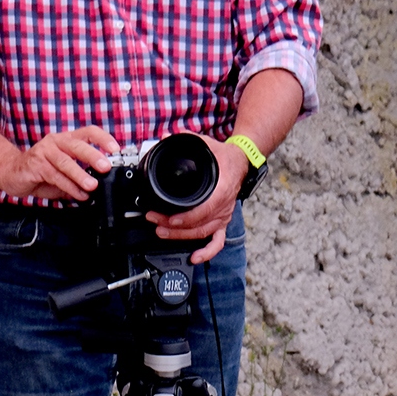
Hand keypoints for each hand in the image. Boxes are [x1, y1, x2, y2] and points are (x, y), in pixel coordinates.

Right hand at [4, 125, 117, 201]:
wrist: (11, 172)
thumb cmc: (40, 170)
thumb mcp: (64, 171)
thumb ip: (80, 174)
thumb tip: (100, 183)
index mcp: (66, 139)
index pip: (88, 132)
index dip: (103, 138)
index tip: (115, 149)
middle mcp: (55, 141)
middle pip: (77, 145)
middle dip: (93, 156)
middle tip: (105, 167)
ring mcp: (44, 151)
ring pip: (66, 162)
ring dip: (81, 175)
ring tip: (92, 185)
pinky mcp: (35, 165)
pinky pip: (55, 176)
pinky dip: (69, 187)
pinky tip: (79, 194)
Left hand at [146, 134, 248, 263]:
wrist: (241, 161)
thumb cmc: (224, 156)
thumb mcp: (205, 144)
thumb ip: (186, 140)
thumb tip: (165, 138)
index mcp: (222, 189)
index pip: (205, 209)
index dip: (187, 218)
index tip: (170, 218)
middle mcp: (224, 205)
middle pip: (200, 225)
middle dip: (174, 227)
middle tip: (155, 221)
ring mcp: (223, 215)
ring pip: (203, 234)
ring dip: (182, 237)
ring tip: (161, 232)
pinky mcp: (222, 220)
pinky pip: (217, 241)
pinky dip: (207, 252)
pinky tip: (195, 257)